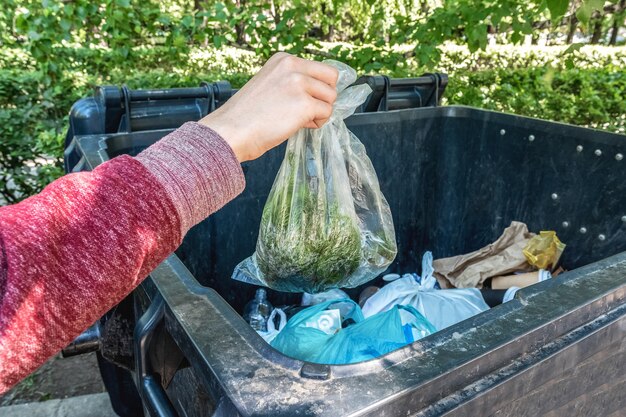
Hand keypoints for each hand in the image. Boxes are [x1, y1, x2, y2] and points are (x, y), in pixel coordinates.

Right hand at [199, 53, 338, 161]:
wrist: (232, 131)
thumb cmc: (246, 115)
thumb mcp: (269, 84)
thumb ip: (291, 81)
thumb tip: (318, 91)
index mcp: (284, 59)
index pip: (320, 69)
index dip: (315, 88)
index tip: (300, 99)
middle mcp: (292, 66)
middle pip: (331, 79)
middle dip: (323, 96)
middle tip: (305, 110)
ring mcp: (299, 84)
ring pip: (331, 98)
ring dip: (319, 112)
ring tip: (298, 119)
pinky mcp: (305, 104)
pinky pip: (326, 113)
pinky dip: (317, 123)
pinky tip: (298, 125)